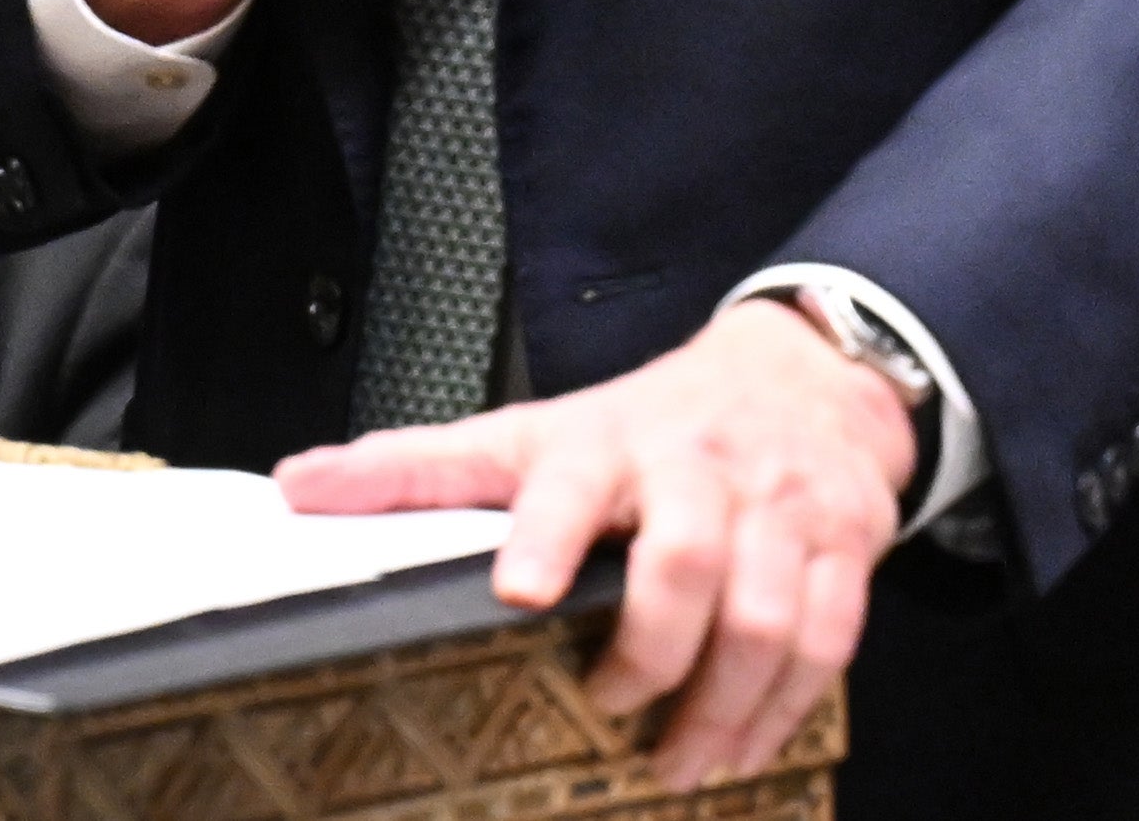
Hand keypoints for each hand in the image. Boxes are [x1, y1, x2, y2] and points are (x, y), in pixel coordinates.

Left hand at [276, 298, 910, 790]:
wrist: (799, 374)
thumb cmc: (643, 423)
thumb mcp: (531, 433)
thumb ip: (419, 469)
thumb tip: (295, 485)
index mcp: (606, 442)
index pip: (572, 482)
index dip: (546, 533)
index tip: (520, 590)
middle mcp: (698, 466)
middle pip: (686, 560)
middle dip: (651, 652)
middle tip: (611, 709)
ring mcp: (780, 504)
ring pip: (767, 613)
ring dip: (723, 705)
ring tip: (680, 763)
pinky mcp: (843, 540)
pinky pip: (830, 635)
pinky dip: (786, 705)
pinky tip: (745, 745)